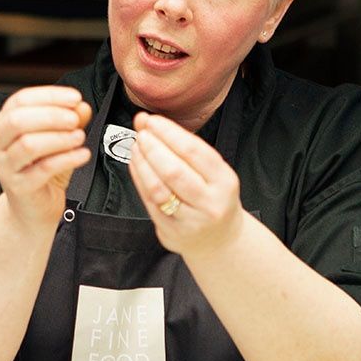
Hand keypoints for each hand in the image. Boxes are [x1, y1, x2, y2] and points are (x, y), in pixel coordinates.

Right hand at [0, 85, 91, 229]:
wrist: (33, 209)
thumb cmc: (41, 170)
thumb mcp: (57, 140)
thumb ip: (68, 121)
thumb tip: (82, 107)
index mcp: (1, 125)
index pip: (20, 100)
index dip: (49, 96)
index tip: (75, 98)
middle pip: (18, 120)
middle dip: (51, 116)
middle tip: (75, 119)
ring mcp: (5, 167)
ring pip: (28, 145)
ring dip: (58, 138)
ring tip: (80, 137)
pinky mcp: (19, 187)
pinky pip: (43, 169)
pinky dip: (66, 159)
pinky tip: (82, 154)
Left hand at [128, 113, 244, 256]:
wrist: (220, 239)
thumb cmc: (214, 198)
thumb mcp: (213, 172)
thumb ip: (183, 146)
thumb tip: (148, 121)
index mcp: (224, 182)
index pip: (194, 151)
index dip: (169, 133)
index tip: (153, 121)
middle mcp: (209, 203)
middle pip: (174, 171)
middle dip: (153, 147)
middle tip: (141, 133)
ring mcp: (190, 221)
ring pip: (158, 189)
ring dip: (142, 164)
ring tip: (136, 148)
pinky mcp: (171, 232)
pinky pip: (149, 203)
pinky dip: (139, 180)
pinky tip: (136, 166)